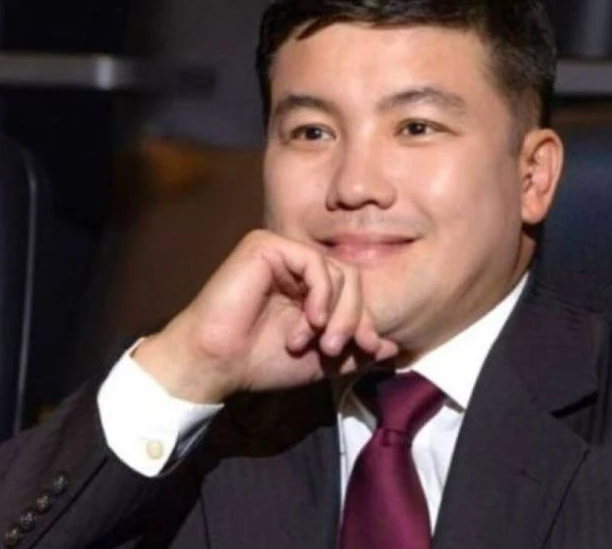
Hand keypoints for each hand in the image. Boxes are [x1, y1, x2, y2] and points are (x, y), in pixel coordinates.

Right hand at [132, 230, 398, 402]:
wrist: (217, 364)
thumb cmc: (260, 362)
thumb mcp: (321, 361)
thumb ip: (356, 351)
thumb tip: (393, 347)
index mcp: (308, 287)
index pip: (354, 293)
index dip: (364, 320)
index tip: (366, 350)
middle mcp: (296, 265)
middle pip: (352, 279)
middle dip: (353, 317)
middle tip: (338, 348)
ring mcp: (281, 252)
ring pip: (339, 270)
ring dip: (336, 312)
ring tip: (315, 340)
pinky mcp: (266, 246)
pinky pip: (315, 262)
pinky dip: (321, 294)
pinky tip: (309, 321)